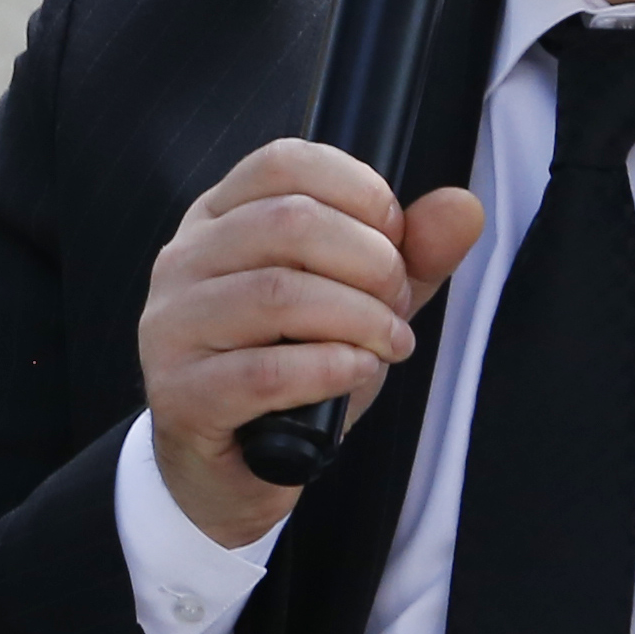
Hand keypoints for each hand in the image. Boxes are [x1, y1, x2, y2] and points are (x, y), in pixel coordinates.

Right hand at [137, 138, 482, 544]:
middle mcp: (184, 260)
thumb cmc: (288, 373)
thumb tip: (462, 207)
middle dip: (370, 262)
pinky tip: (357, 372)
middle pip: (288, 222)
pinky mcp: (180, 392)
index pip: (283, 162)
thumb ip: (410, 256)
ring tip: (389, 343)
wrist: (227, 471)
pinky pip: (267, 371)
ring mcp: (172, 326)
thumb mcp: (357, 303)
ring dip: (358, 319)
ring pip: (278, 294)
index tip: (396, 235)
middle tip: (396, 305)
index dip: (358, 189)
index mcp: (219, 218)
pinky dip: (331, 368)